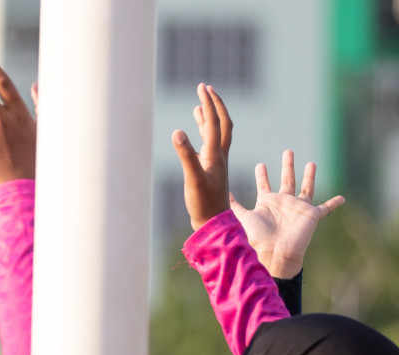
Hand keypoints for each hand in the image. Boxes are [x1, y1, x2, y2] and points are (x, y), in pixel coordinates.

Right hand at [172, 83, 232, 230]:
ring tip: (200, 106)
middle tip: (206, 89)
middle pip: (221, 123)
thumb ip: (185, 155)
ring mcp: (215, 163)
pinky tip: (193, 136)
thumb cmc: (204, 203)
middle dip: (215, 104)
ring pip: (215, 135)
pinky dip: (202, 137)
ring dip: (208, 118)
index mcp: (216, 153)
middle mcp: (218, 155)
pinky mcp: (210, 171)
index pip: (215, 122)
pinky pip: (207, 148)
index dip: (209, 103)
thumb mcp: (192, 178)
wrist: (213, 223)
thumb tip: (177, 131)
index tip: (202, 87)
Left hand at [229, 151, 344, 277]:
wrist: (274, 254)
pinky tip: (342, 198)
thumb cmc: (258, 238)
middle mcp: (283, 203)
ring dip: (309, 176)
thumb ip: (235, 206)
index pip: (264, 185)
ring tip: (311, 163)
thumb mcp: (243, 217)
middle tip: (287, 151)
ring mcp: (298, 209)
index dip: (262, 175)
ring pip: (306, 188)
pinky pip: (326, 208)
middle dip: (287, 165)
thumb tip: (222, 194)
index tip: (260, 165)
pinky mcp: (311, 215)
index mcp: (267, 203)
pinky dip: (334, 203)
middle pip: (286, 179)